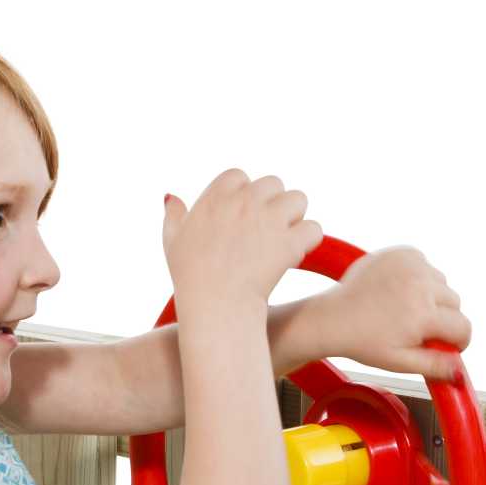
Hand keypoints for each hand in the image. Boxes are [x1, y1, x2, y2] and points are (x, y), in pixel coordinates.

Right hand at [163, 168, 323, 310]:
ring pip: (299, 200)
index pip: (240, 177)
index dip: (245, 197)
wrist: (213, 307)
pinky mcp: (290, 243)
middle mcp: (245, 200)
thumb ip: (173, 216)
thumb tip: (171, 196)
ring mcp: (269, 220)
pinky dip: (308, 241)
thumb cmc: (190, 278)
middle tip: (267, 234)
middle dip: (274, 205)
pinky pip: (313, 229)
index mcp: (218, 195)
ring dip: (295, 219)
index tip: (242, 221)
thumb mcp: (172, 242)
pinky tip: (295, 255)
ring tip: (284, 242)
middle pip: (274, 184)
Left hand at [314, 246, 471, 382]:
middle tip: (418, 328)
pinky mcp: (402, 252)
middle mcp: (422, 285)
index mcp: (424, 314)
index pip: (463, 327)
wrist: (334, 317)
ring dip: (431, 296)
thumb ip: (434, 366)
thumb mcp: (400, 362)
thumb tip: (458, 372)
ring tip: (405, 308)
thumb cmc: (362, 341)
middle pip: (455, 303)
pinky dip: (419, 277)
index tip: (449, 345)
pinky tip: (399, 291)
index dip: (458, 341)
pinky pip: (426, 265)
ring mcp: (412, 265)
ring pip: (441, 283)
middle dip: (443, 317)